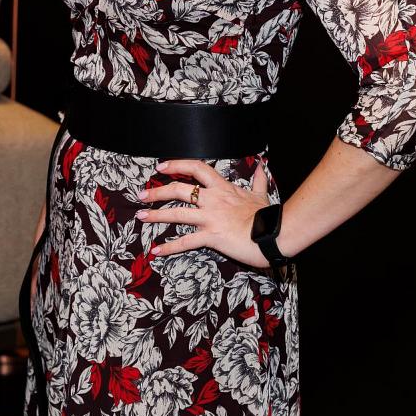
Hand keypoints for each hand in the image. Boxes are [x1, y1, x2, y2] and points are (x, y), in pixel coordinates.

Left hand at [137, 157, 273, 267]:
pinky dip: (170, 247)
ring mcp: (210, 217)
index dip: (177, 165)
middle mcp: (212, 200)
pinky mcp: (211, 236)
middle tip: (141, 195)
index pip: (196, 168)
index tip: (161, 166)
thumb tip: (262, 167)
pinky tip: (156, 251)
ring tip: (140, 217)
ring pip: (177, 213)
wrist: (274, 234)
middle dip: (157, 192)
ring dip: (156, 215)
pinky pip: (186, 241)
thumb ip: (258, 181)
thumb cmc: (268, 216)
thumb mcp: (261, 195)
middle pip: (179, 189)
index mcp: (222, 188)